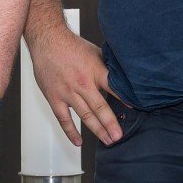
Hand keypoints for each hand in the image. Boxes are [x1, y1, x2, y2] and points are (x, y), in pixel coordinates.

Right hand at [27, 24, 121, 146]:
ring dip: (97, 129)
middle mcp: (82, 83)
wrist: (48, 40)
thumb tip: (122, 79)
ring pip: (85, 115)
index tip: (134, 110)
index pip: (113, 88)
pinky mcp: (54, 98)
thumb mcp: (95, 52)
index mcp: (95, 70)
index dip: (125, 100)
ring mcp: (68, 92)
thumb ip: (107, 67)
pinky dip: (71, 131)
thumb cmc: (72, 46)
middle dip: (111, 123)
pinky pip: (63, 119)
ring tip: (108, 140)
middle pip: (100, 107)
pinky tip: (79, 142)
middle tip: (119, 136)